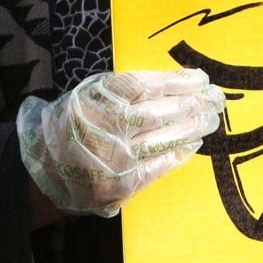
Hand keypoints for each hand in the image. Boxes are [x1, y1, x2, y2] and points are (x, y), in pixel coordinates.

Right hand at [18, 68, 224, 217]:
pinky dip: (178, 153)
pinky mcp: (122, 183)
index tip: (200, 79)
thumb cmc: (76, 122)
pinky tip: (193, 144)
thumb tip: (175, 83)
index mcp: (100, 98)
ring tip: (210, 119)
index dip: (178, 81)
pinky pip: (158, 166)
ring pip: (164, 138)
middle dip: (194, 104)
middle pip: (161, 112)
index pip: (148, 86)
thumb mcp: (93, 93)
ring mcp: (116, 157)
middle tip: (216, 98)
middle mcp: (109, 126)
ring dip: (192, 127)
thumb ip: (125, 88)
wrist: (46, 164)